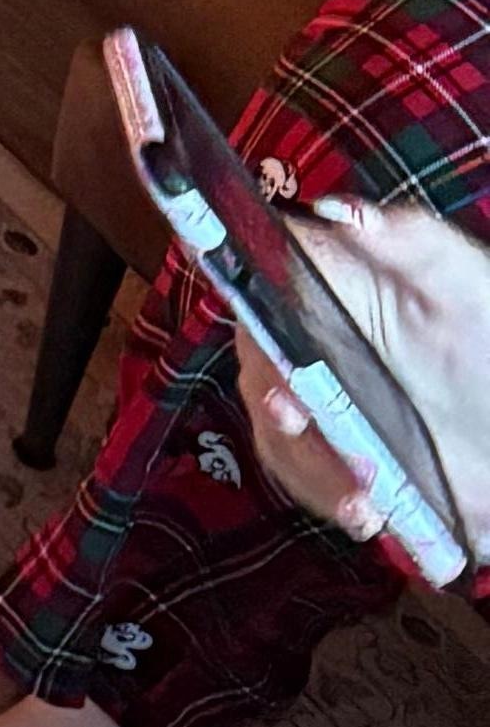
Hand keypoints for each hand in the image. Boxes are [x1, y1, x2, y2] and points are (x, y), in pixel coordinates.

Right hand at [238, 202, 489, 562]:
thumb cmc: (485, 327)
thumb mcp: (460, 275)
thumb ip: (408, 237)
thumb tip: (342, 212)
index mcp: (324, 287)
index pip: (260, 296)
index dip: (260, 336)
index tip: (283, 382)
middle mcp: (304, 343)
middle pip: (261, 376)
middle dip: (282, 414)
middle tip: (313, 434)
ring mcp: (318, 405)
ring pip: (280, 439)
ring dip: (313, 472)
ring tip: (365, 502)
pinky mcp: (335, 455)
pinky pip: (308, 480)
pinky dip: (330, 501)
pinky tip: (369, 515)